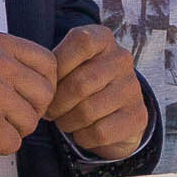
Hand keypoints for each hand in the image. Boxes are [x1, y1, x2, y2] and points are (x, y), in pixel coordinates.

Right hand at [0, 32, 54, 165]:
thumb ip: (2, 61)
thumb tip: (37, 79)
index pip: (47, 62)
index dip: (42, 85)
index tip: (27, 98)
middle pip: (44, 94)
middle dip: (28, 112)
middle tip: (3, 118)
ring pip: (30, 122)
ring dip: (10, 131)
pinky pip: (13, 143)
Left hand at [45, 24, 146, 160]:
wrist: (114, 112)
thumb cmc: (80, 83)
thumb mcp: (68, 65)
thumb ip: (53, 66)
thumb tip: (39, 85)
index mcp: (103, 38)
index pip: (80, 42)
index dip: (58, 66)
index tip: (49, 82)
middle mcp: (122, 59)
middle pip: (80, 83)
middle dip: (56, 104)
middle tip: (50, 111)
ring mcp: (132, 88)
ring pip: (87, 111)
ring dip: (67, 122)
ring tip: (64, 120)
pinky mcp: (137, 116)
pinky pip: (99, 132)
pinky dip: (83, 137)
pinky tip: (82, 131)